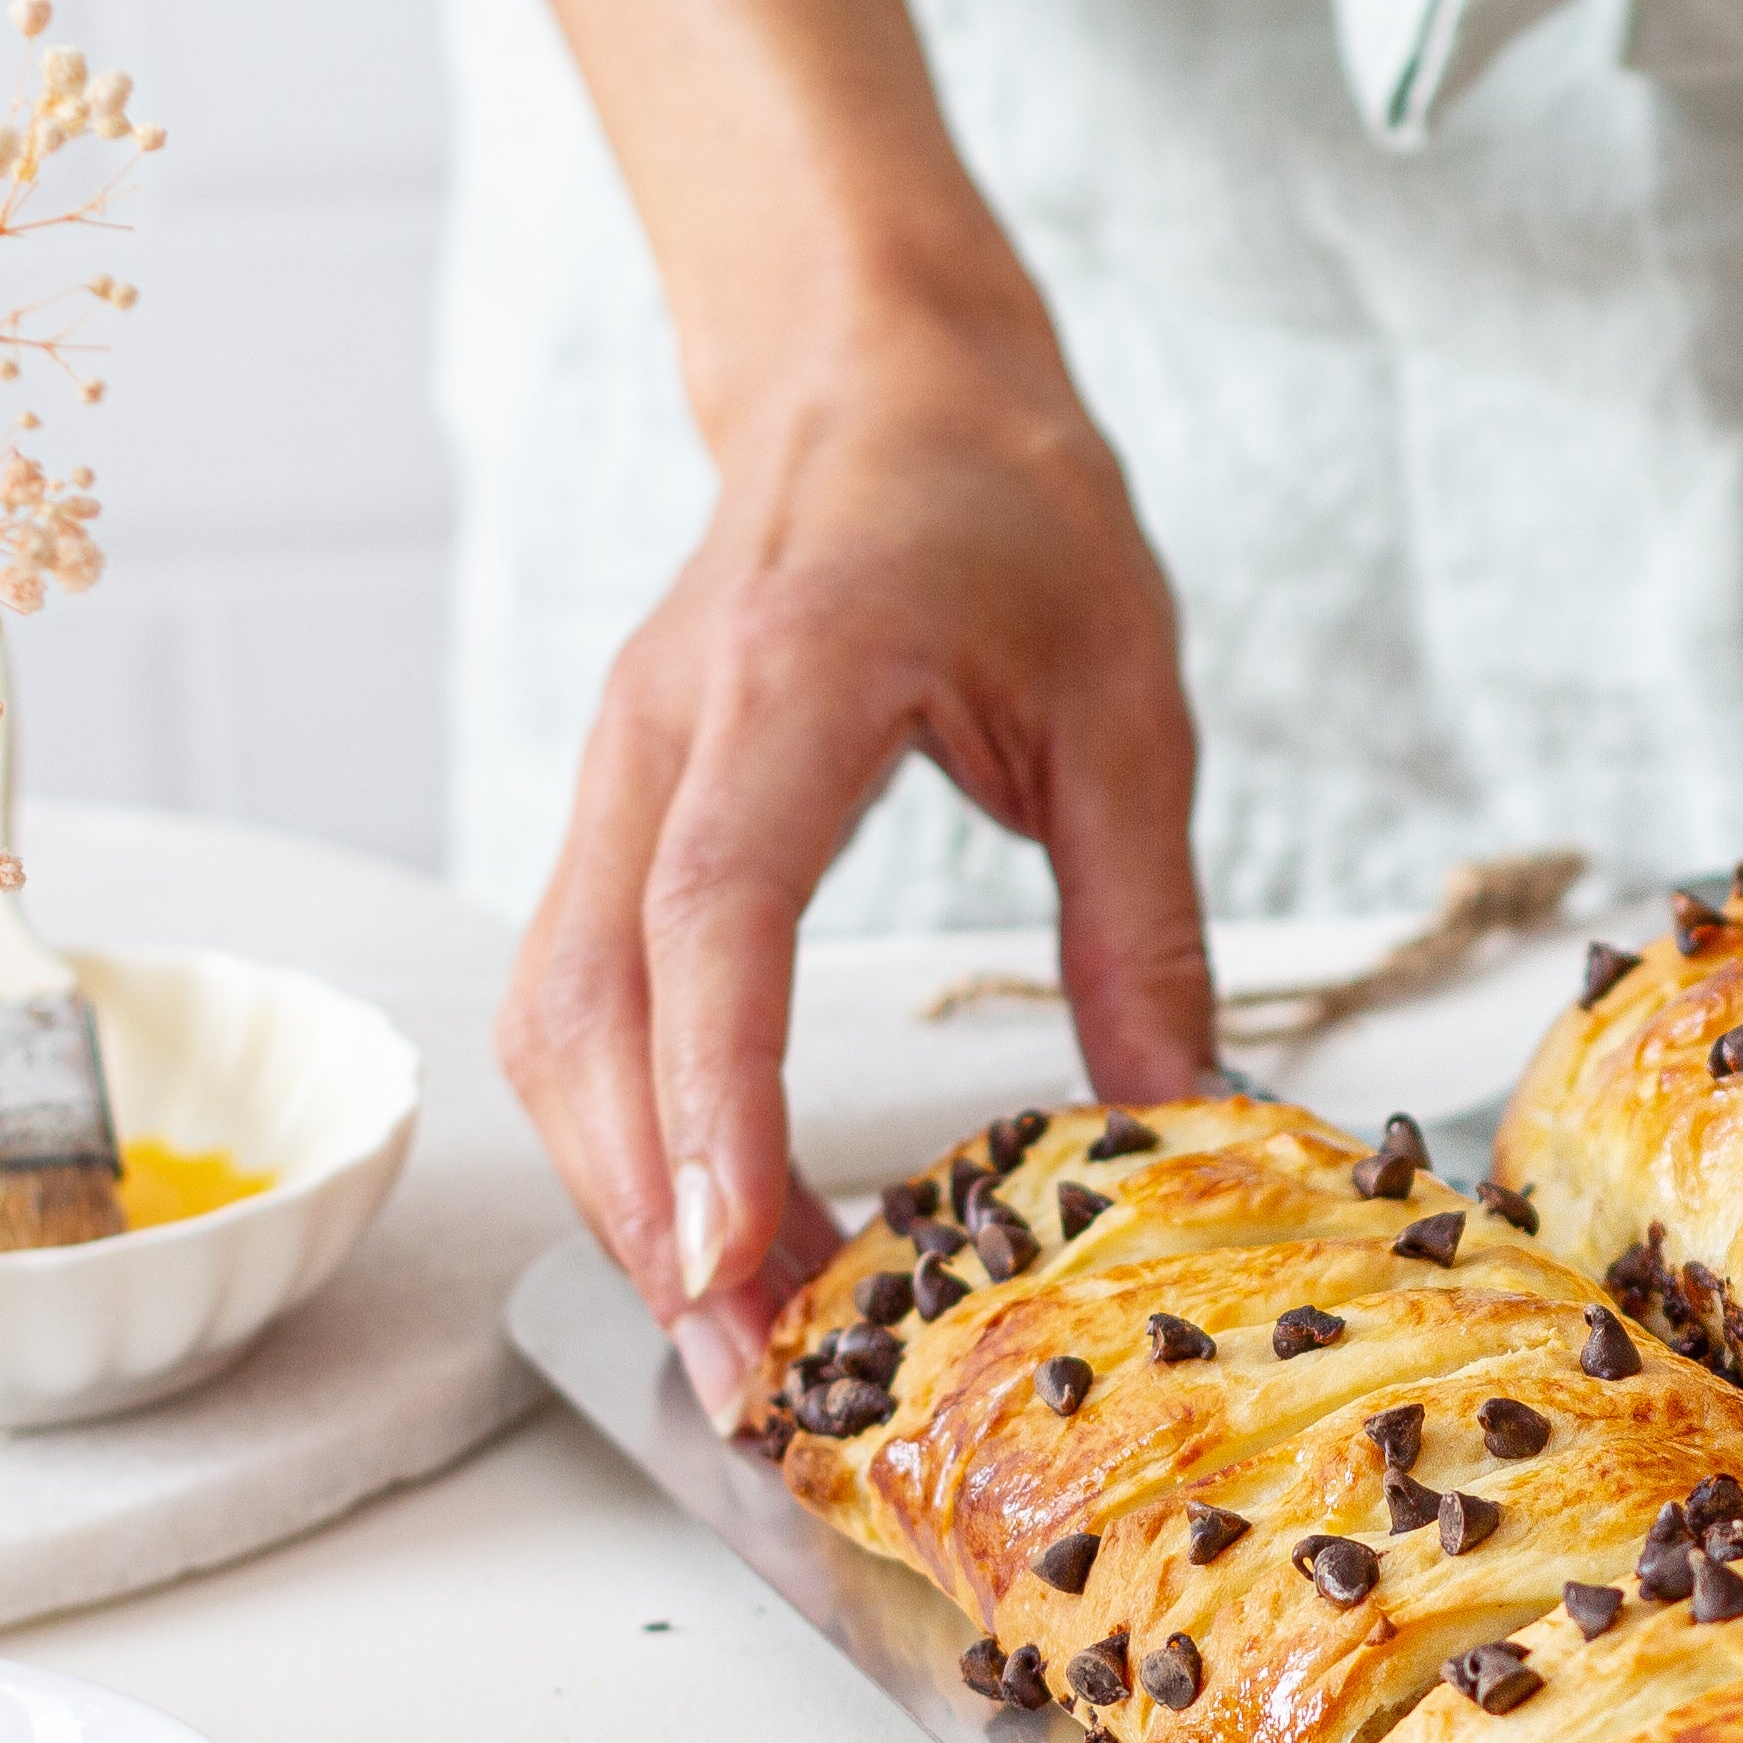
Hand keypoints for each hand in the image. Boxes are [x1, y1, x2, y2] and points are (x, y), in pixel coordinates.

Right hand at [498, 285, 1209, 1409]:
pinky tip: (712, 1219)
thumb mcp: (1131, 703)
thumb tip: (1187, 1118)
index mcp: (792, 679)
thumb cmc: (1008, 503)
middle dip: (654, 1207)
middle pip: (594, 1007)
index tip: (736, 1252)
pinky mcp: (616, 810)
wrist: (879, 368)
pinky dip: (628, 1126)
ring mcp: (614, 770)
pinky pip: (578, 995)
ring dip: (625, 1188)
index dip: (715, 1098)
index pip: (714, 914)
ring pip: (555, 1020)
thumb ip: (1146, 919)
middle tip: (750, 1374)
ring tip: (734, 1334)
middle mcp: (660, 732)